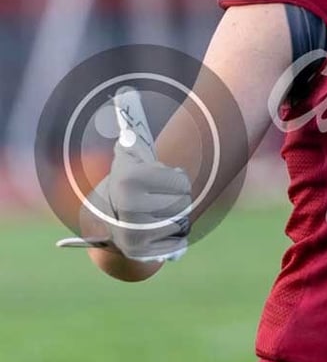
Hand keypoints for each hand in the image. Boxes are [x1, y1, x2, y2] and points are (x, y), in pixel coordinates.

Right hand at [80, 140, 191, 263]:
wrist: (108, 218)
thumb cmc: (128, 183)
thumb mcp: (129, 158)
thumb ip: (132, 137)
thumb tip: (127, 109)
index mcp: (129, 180)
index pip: (182, 183)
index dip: (176, 180)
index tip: (161, 181)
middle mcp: (130, 207)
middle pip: (183, 203)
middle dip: (177, 199)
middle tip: (159, 199)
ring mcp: (135, 233)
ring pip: (182, 223)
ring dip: (176, 219)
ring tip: (158, 214)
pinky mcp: (141, 253)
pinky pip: (179, 244)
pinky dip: (174, 239)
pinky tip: (159, 233)